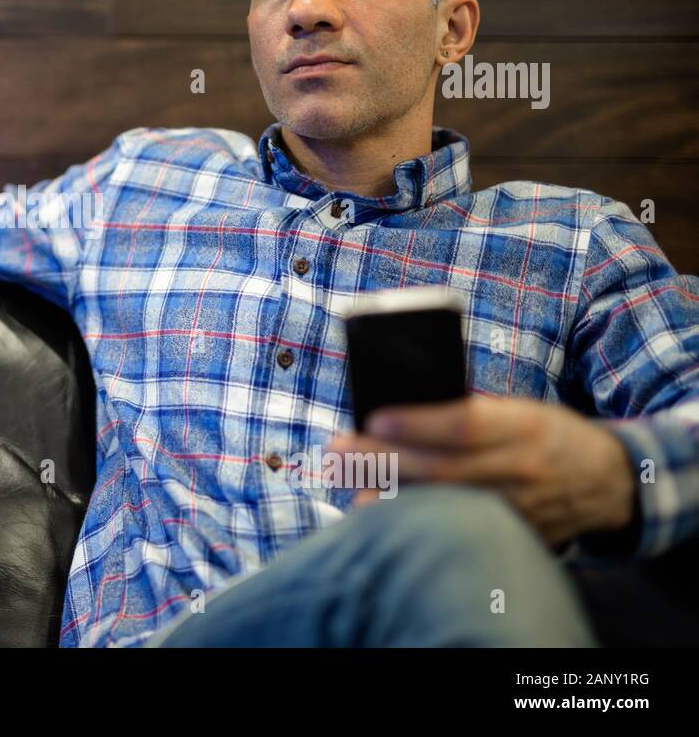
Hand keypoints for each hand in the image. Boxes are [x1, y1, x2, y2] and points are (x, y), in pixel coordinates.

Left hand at [329, 395, 636, 546]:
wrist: (608, 480)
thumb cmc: (546, 432)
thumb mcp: (521, 410)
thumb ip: (472, 412)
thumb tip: (400, 413)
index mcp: (526, 426)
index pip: (465, 424)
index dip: (418, 423)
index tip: (373, 418)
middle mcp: (522, 470)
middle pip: (443, 469)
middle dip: (383, 461)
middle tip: (337, 451)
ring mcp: (518, 510)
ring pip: (444, 505)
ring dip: (390, 495)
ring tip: (348, 483)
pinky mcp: (512, 536)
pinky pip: (456, 528)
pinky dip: (416, 519)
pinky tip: (379, 510)